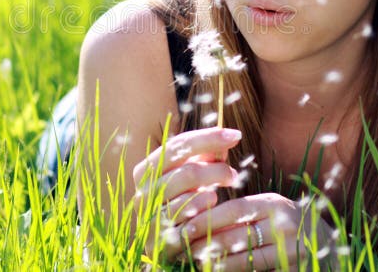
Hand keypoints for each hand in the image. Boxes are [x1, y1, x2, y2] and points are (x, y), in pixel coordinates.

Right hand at [132, 127, 242, 260]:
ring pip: (187, 198)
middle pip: (186, 172)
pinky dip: (203, 211)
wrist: (166, 242)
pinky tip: (213, 204)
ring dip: (212, 190)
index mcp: (146, 170)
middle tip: (234, 174)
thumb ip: (207, 155)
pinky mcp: (160, 243)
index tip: (235, 135)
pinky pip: (187, 224)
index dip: (208, 137)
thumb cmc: (182, 199)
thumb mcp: (191, 174)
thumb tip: (228, 138)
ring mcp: (149, 219)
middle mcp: (142, 193)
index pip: (178, 146)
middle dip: (216, 170)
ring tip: (225, 188)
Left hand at [180, 193, 335, 270]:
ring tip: (199, 263)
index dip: (210, 218)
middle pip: (239, 235)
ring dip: (221, 263)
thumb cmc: (286, 225)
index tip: (187, 225)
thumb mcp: (269, 211)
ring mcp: (293, 250)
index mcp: (274, 204)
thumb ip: (244, 211)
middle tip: (186, 248)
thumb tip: (200, 215)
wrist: (326, 247)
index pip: (236, 209)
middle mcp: (285, 225)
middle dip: (209, 243)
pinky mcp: (295, 269)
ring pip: (249, 259)